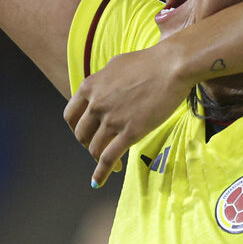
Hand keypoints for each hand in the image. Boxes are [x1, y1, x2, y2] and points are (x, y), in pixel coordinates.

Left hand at [64, 44, 195, 185]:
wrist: (172, 66)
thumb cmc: (150, 62)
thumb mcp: (116, 66)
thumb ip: (103, 81)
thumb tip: (101, 90)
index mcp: (90, 87)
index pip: (70, 115)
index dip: (76, 128)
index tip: (83, 134)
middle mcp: (96, 104)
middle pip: (81, 134)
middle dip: (88, 145)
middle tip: (99, 148)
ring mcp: (112, 119)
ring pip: (94, 148)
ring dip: (97, 160)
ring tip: (108, 165)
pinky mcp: (130, 132)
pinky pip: (109, 158)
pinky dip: (102, 172)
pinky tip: (99, 181)